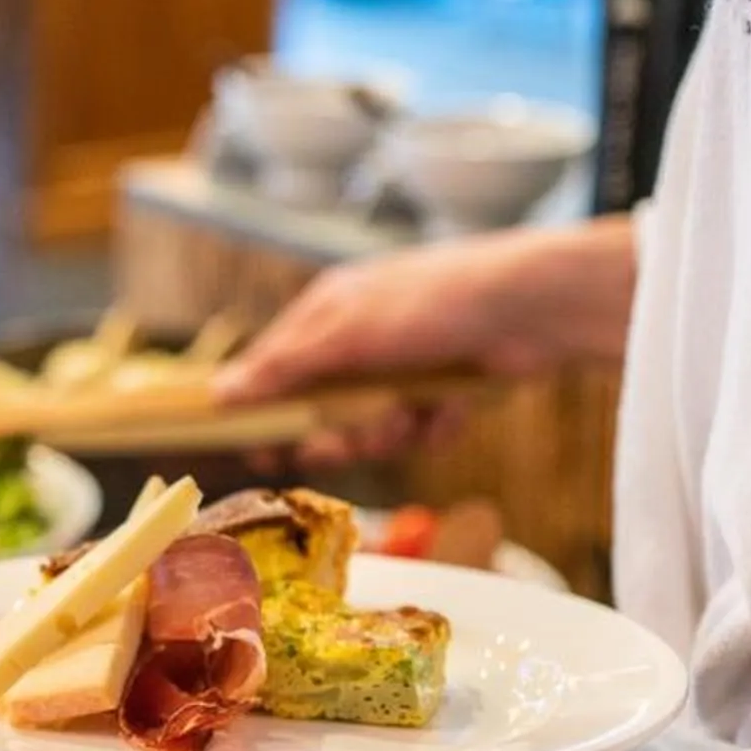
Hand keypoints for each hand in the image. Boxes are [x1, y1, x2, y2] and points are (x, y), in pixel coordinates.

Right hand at [217, 217, 638, 462]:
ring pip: (368, 429)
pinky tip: (447, 407)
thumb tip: (218, 392)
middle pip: (319, 411)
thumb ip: (282, 367)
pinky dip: (430, 427)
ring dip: (386, 431)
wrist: (532, 309)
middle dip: (336, 431)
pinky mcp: (440, 394)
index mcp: (326, 314)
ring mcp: (401, 369)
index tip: (252, 448)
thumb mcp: (346, 334)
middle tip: (341, 442)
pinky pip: (415, 433)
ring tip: (408, 414)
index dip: (262, 411)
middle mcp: (359, 341)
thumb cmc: (431, 303)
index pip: (273, 370)